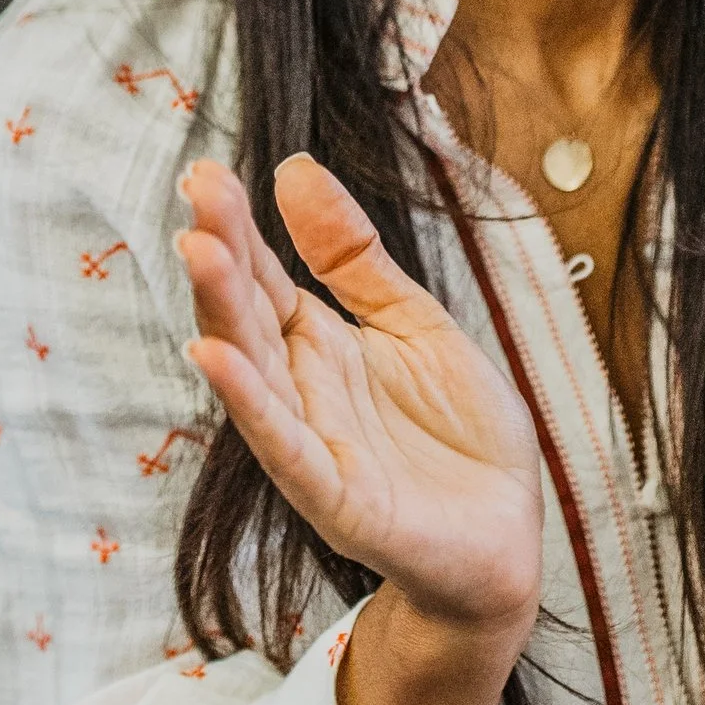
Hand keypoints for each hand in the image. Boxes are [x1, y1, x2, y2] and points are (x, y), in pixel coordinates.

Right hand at [177, 155, 543, 652]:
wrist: (508, 536)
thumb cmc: (460, 435)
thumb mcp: (415, 322)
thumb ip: (353, 257)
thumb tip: (294, 168)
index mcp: (320, 346)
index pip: (265, 278)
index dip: (236, 226)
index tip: (205, 172)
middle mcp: (303, 392)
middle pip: (249, 317)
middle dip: (220, 256)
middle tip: (196, 194)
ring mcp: (314, 446)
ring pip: (254, 375)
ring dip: (222, 315)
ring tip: (198, 251)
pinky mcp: (337, 500)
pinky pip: (286, 447)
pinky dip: (250, 404)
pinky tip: (217, 357)